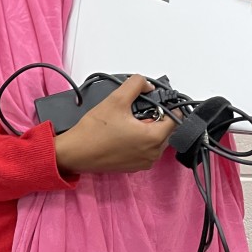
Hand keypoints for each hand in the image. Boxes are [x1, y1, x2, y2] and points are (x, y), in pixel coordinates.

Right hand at [53, 75, 177, 173]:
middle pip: (167, 130)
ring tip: (128, 121)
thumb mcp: (116, 99)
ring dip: (148, 129)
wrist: (75, 152)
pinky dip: (140, 140)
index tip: (154, 100)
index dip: (167, 106)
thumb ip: (135, 85)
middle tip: (137, 109)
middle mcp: (153, 154)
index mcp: (153, 138)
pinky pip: (146, 150)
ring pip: (157, 140)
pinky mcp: (134, 167)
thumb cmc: (94, 130)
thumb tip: (147, 84)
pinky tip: (123, 133)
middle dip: (156, 117)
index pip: (175, 119)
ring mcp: (144, 162)